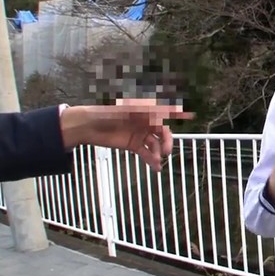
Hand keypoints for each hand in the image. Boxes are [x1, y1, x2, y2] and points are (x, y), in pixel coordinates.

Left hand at [60, 98, 193, 171]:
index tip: (184, 122)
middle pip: (161, 134)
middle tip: (166, 152)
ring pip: (154, 146)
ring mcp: (140, 135)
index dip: (174, 118)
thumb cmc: (108, 114)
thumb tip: (164, 109)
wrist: (90, 126)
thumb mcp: (128, 111)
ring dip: (158, 154)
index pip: (163, 117)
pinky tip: (155, 167)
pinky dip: (151, 160)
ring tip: (157, 163)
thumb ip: (147, 112)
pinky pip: (146, 153)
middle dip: (166, 143)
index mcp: (145, 113)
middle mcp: (145, 124)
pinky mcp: (133, 145)